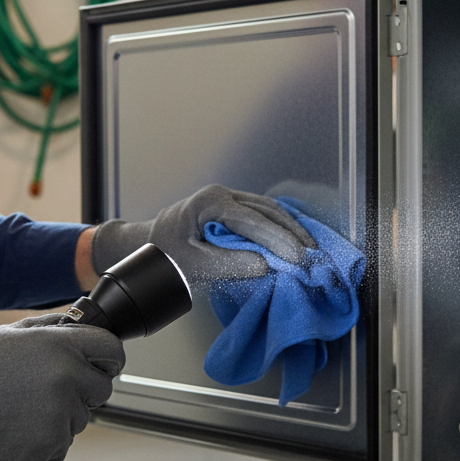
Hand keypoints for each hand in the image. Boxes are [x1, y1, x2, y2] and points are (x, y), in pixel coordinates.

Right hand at [0, 315, 124, 460]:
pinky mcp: (52, 442)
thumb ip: (52, 327)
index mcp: (62, 345)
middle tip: (53, 391)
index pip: (112, 349)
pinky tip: (22, 429)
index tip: (103, 364)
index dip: (109, 358)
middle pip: (102, 388)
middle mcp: (68, 376)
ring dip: (62, 417)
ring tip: (27, 410)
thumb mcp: (14, 333)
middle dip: (84, 390)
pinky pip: (62, 444)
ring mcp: (62, 411)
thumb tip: (79, 323)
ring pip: (82, 418)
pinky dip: (47, 441)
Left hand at [91, 184, 315, 287]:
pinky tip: (294, 239)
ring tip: (309, 249)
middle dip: (292, 233)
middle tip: (312, 255)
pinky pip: (262, 214)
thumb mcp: (194, 264)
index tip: (298, 258)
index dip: (278, 240)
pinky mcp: (232, 208)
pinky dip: (281, 227)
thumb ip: (230, 263)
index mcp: (211, 202)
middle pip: (267, 211)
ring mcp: (228, 198)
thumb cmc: (165, 255)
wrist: (147, 245)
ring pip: (268, 209)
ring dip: (290, 229)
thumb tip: (265, 266)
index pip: (253, 221)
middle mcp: (223, 194)